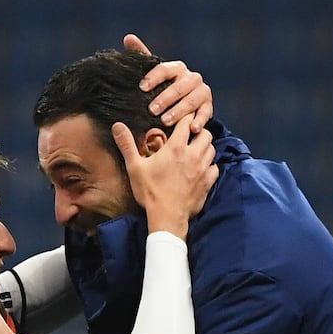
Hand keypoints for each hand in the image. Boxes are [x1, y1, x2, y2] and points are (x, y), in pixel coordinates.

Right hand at [113, 114, 217, 238]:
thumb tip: (117, 125)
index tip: (181, 119)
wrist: (166, 217)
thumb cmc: (150, 192)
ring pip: (212, 149)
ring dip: (205, 147)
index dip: (185, 116)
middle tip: (190, 136)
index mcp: (176, 147)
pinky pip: (215, 168)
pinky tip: (201, 169)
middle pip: (205, 133)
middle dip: (198, 131)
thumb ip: (127, 144)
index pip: (187, 120)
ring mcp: (202, 169)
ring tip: (195, 151)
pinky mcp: (207, 183)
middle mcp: (193, 155)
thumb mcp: (135, 167)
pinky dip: (210, 166)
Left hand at [123, 33, 212, 132]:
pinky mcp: (208, 107)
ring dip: (179, 111)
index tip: (142, 88)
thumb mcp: (154, 77)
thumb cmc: (165, 90)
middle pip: (179, 87)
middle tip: (151, 110)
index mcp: (177, 69)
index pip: (165, 69)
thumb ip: (143, 58)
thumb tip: (129, 37)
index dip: (153, 78)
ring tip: (165, 122)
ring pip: (191, 100)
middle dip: (165, 98)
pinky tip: (192, 129)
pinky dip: (200, 121)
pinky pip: (205, 113)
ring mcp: (202, 92)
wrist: (186, 107)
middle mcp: (192, 78)